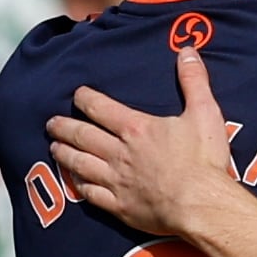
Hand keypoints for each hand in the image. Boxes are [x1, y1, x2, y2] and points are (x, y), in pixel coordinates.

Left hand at [47, 49, 250, 249]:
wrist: (201, 205)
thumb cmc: (204, 161)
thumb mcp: (205, 113)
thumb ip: (194, 81)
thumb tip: (188, 50)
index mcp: (136, 129)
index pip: (100, 108)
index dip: (85, 98)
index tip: (77, 94)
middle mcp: (119, 153)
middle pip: (82, 135)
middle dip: (64, 127)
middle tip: (51, 123)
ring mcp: (117, 181)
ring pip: (80, 164)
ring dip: (64, 154)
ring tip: (54, 148)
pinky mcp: (121, 206)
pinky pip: (91, 194)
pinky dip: (79, 186)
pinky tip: (74, 182)